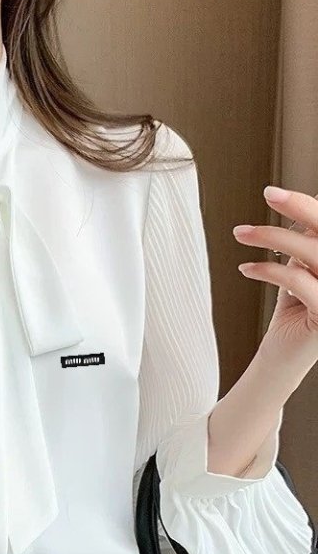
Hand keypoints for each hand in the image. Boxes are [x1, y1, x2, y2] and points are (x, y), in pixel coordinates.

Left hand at [233, 185, 317, 383]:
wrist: (283, 360)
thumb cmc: (294, 315)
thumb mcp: (302, 271)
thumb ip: (305, 245)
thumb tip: (299, 208)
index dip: (310, 205)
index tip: (282, 192)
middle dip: (299, 206)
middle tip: (268, 194)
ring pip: (312, 253)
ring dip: (272, 238)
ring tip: (242, 234)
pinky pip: (298, 282)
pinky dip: (269, 271)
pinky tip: (247, 268)